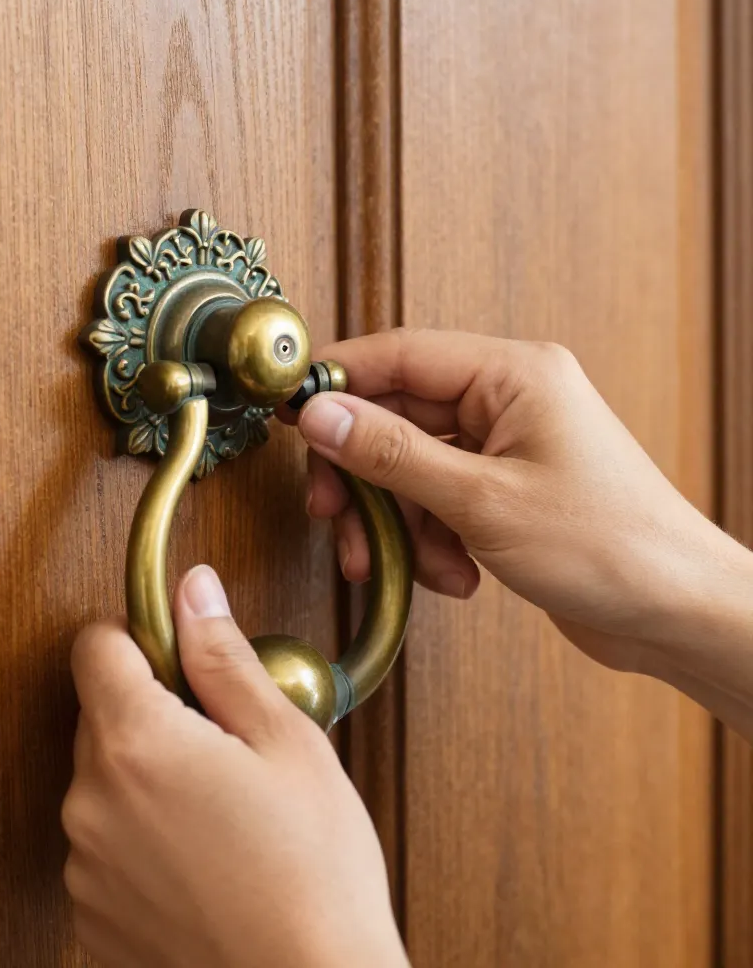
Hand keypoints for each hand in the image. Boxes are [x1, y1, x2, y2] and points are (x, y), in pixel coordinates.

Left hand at [62, 565, 408, 967]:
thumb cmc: (313, 877)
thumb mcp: (284, 742)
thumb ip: (223, 657)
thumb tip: (193, 591)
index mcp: (134, 745)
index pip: (95, 644)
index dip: (139, 636)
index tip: (178, 653)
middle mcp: (90, 803)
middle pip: (101, 713)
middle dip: (155, 710)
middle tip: (226, 744)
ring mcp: (86, 866)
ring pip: (106, 779)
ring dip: (149, 776)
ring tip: (224, 812)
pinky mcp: (92, 916)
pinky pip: (106, 842)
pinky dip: (143, 836)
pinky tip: (205, 859)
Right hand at [291, 328, 744, 670]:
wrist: (677, 612)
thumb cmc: (610, 547)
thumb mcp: (482, 501)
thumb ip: (392, 453)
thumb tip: (322, 413)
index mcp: (512, 374)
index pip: (398, 355)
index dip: (337, 382)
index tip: (290, 415)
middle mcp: (507, 400)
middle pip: (396, 417)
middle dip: (363, 475)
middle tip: (335, 515)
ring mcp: (506, 446)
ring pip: (411, 467)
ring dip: (398, 522)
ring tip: (411, 565)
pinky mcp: (504, 489)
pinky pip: (437, 500)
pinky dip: (430, 540)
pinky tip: (454, 575)